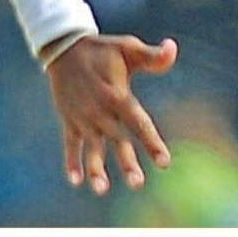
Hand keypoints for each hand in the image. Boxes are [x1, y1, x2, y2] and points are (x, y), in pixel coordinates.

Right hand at [44, 34, 177, 193]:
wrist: (64, 47)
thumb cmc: (103, 50)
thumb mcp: (128, 48)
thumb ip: (153, 56)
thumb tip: (173, 47)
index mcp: (118, 95)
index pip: (138, 122)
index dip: (151, 142)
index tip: (164, 162)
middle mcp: (100, 110)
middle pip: (117, 140)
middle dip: (127, 162)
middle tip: (138, 183)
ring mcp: (83, 117)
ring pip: (92, 147)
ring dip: (96, 168)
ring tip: (102, 189)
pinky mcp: (69, 120)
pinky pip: (70, 143)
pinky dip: (71, 161)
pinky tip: (76, 181)